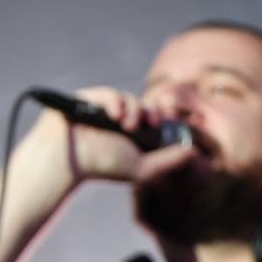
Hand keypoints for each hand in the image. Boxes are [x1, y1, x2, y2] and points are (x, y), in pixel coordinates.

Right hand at [32, 86, 202, 186]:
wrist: (67, 163)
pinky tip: (115, 115)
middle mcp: (114, 117)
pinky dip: (114, 101)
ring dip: (132, 109)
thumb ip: (169, 161)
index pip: (148, 116)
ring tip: (127, 125)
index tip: (158, 125)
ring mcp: (99, 107)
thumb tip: (195, 153)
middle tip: (147, 124)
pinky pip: (106, 93)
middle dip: (147, 112)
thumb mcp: (141, 168)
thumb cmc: (99, 167)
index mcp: (127, 131)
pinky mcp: (85, 99)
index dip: (156, 116)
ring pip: (126, 97)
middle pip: (140, 104)